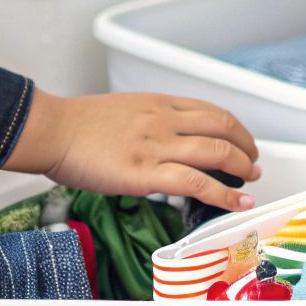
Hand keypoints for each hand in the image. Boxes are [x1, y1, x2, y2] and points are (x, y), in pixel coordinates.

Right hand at [5, 89, 260, 211]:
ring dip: (243, 169)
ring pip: (218, 153)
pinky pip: (197, 183)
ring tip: (251, 182)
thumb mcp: (122, 110)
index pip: (210, 111)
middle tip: (253, 162)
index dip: (234, 128)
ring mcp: (158, 146)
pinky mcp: (147, 174)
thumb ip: (148, 122)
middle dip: (246, 147)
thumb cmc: (76, 125)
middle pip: (223, 128)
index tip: (241, 140)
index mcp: (158, 103)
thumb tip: (163, 142)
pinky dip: (225, 194)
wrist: (52, 130)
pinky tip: (237, 202)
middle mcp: (164, 120)